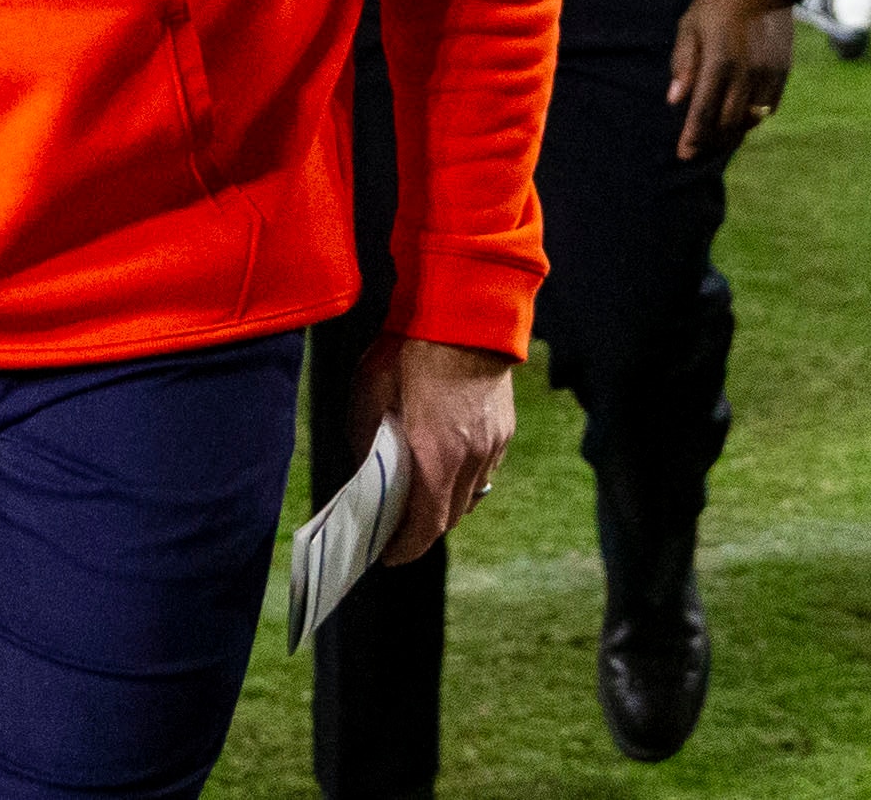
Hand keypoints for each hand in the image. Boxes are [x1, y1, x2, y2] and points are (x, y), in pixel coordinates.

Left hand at [351, 335, 517, 564]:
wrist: (463, 313)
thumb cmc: (408, 352)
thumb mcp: (369, 395)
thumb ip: (366, 442)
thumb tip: (365, 471)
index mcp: (435, 457)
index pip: (426, 526)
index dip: (406, 548)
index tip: (388, 556)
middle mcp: (470, 460)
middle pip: (450, 516)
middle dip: (423, 529)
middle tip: (397, 530)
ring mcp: (493, 445)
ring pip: (471, 495)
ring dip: (446, 503)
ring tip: (419, 499)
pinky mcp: (505, 429)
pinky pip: (484, 470)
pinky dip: (463, 478)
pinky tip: (445, 465)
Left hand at [670, 0, 793, 159]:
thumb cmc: (716, 4)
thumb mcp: (689, 26)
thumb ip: (683, 64)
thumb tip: (675, 100)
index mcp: (719, 60)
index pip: (703, 109)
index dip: (693, 136)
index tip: (684, 154)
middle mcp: (746, 72)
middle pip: (728, 121)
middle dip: (711, 139)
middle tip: (697, 146)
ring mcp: (768, 74)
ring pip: (751, 119)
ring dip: (733, 133)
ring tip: (716, 138)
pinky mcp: (782, 73)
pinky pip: (769, 108)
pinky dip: (753, 119)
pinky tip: (739, 120)